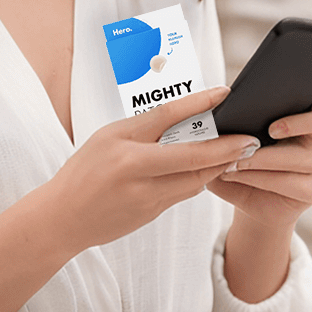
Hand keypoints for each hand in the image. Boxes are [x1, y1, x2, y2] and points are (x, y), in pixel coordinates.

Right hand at [42, 87, 261, 251]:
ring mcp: (144, 194)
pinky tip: (212, 170)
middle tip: (251, 139)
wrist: (61, 219)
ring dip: (219, 166)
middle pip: (192, 155)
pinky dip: (200, 180)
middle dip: (227, 147)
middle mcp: (134, 167)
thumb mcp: (108, 138)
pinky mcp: (150, 213)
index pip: (168, 114)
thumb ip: (144, 129)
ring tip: (240, 152)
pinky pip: (184, 193)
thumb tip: (184, 118)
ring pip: (195, 179)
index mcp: (121, 140)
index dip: (200, 102)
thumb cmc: (84, 171)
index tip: (225, 92)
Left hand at [207, 90, 311, 231]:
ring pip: (306, 158)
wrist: (246, 198)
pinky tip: (238, 174)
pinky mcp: (310, 190)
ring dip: (269, 157)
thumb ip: (236, 120)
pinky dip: (261, 177)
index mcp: (305, 120)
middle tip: (271, 129)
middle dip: (300, 123)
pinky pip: (291, 182)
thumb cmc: (242, 160)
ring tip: (239, 159)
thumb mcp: (236, 137)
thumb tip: (222, 105)